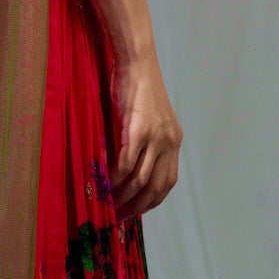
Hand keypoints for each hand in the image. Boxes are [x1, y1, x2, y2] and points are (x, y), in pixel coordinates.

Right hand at [110, 53, 182, 220]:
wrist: (137, 62)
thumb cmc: (137, 86)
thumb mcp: (148, 118)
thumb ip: (146, 142)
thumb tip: (129, 167)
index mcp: (174, 141)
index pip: (167, 182)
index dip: (151, 201)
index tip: (135, 212)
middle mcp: (169, 142)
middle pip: (155, 187)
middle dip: (137, 206)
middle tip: (119, 216)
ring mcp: (155, 137)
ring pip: (140, 179)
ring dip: (123, 196)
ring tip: (108, 204)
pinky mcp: (138, 130)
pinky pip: (126, 164)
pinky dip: (115, 178)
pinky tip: (104, 184)